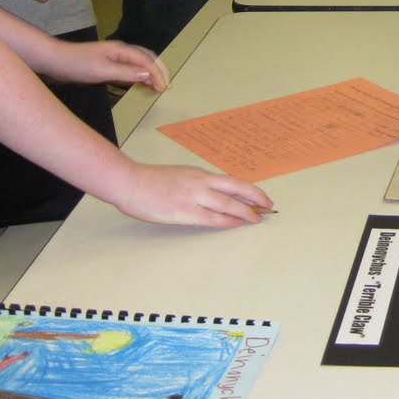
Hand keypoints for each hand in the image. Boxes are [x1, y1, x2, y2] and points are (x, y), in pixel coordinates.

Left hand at [47, 39, 170, 91]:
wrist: (55, 60)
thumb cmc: (77, 65)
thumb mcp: (102, 71)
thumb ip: (125, 73)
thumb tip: (148, 75)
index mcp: (121, 50)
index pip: (146, 61)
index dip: (157, 74)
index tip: (163, 89)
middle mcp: (121, 51)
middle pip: (147, 58)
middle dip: (158, 70)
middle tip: (165, 86)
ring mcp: (114, 57)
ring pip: (139, 62)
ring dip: (150, 72)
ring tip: (157, 86)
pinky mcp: (107, 64)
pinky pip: (130, 68)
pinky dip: (139, 75)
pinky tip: (139, 83)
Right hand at [114, 164, 273, 227]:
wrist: (130, 182)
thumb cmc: (149, 181)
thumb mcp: (178, 176)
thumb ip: (194, 184)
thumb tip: (209, 195)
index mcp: (198, 174)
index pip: (230, 181)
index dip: (248, 189)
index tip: (260, 196)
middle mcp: (200, 183)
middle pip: (236, 189)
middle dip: (255, 198)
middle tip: (267, 206)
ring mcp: (194, 197)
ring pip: (228, 204)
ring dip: (245, 212)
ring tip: (256, 219)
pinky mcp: (185, 211)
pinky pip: (212, 218)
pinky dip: (227, 221)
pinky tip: (236, 224)